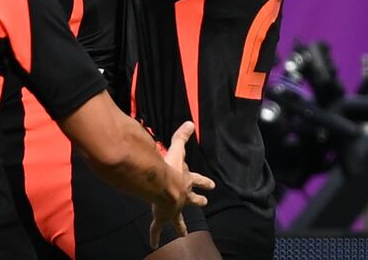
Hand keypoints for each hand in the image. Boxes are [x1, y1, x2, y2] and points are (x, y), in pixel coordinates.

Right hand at [148, 121, 214, 246]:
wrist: (165, 186)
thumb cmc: (171, 168)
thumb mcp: (177, 150)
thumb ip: (182, 137)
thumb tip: (190, 122)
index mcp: (187, 182)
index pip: (198, 181)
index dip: (205, 182)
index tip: (212, 186)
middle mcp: (183, 197)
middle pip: (193, 200)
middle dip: (198, 201)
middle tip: (205, 204)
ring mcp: (173, 209)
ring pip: (178, 219)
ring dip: (181, 226)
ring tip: (184, 234)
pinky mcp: (162, 217)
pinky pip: (157, 228)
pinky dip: (155, 236)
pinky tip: (154, 245)